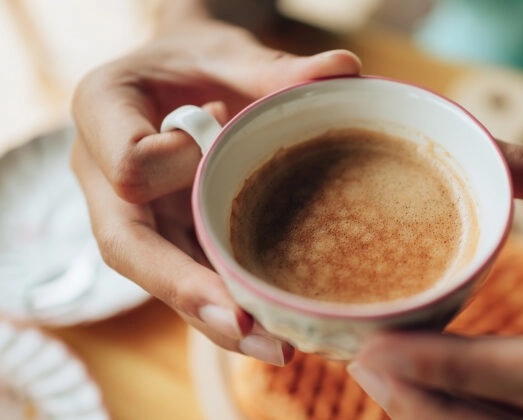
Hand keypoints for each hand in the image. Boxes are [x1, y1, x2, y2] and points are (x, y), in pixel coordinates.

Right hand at [70, 16, 360, 364]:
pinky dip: (226, 306)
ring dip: (214, 319)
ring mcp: (131, 213)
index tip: (214, 139)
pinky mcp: (162, 235)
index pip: (127, 165)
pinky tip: (273, 328)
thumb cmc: (194, 57)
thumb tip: (345, 71)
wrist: (174, 73)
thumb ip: (276, 67)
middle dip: (188, 291)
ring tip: (277, 346)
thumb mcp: (227, 50)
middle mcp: (103, 175)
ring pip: (158, 280)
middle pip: (129, 249)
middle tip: (249, 327)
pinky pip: (185, 277)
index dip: (176, 168)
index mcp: (102, 111)